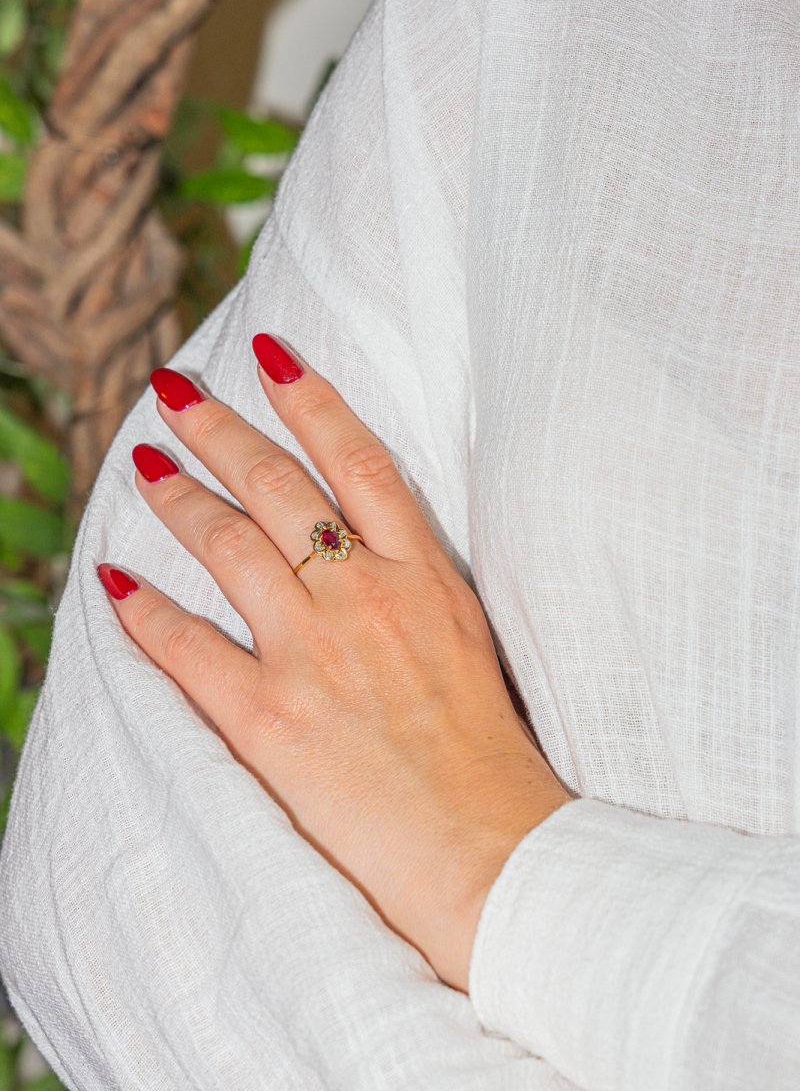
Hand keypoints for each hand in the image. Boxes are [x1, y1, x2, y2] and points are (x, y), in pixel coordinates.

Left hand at [97, 333, 573, 992]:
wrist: (488, 848)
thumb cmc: (490, 753)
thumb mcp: (470, 641)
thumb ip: (416, 588)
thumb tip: (367, 551)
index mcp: (423, 577)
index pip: (358, 460)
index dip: (311, 398)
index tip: (270, 354)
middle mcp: (363, 598)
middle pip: (279, 488)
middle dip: (220, 430)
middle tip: (176, 392)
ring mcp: (312, 653)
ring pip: (228, 546)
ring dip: (176, 497)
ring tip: (143, 464)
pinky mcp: (267, 718)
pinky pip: (188, 648)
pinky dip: (145, 610)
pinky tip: (116, 580)